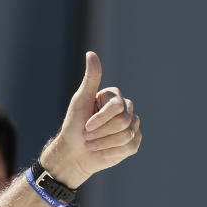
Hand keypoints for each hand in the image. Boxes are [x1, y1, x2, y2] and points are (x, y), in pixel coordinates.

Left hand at [40, 51, 140, 187]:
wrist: (73, 153)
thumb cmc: (73, 127)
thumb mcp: (80, 101)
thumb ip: (90, 79)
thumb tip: (91, 53)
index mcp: (113, 97)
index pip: (116, 106)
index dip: (100, 119)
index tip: (85, 126)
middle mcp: (125, 109)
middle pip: (123, 121)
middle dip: (101, 133)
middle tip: (87, 137)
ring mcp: (131, 125)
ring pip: (127, 135)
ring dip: (104, 144)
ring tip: (92, 145)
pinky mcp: (133, 142)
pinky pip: (130, 146)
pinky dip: (111, 152)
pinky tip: (101, 152)